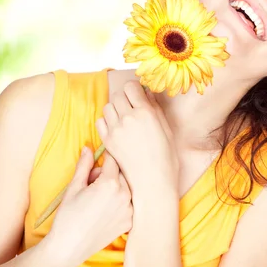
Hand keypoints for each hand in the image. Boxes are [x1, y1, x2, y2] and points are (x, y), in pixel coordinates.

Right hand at [44, 147, 132, 266]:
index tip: (101, 155)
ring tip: (98, 197)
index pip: (113, 160)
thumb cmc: (68, 216)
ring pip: (127, 188)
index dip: (105, 156)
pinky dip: (120, 201)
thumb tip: (89, 148)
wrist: (69, 247)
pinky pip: (129, 203)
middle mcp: (125, 195)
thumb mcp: (74, 187)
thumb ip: (84, 165)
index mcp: (110, 184)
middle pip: (121, 173)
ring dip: (116, 187)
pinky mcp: (129, 222)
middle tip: (93, 182)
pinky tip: (105, 209)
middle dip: (109, 173)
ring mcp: (129, 210)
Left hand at [96, 81, 177, 195]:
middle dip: (124, 98)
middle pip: (117, 94)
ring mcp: (116, 129)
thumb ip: (155, 107)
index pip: (131, 86)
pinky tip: (116, 128)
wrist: (153, 180)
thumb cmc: (165, 156)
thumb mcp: (166, 128)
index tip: (138, 94)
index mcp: (145, 112)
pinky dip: (106, 121)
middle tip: (131, 107)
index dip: (134, 89)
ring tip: (124, 118)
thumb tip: (147, 92)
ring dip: (115, 108)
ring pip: (107, 106)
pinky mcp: (107, 141)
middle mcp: (128, 118)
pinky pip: (100, 121)